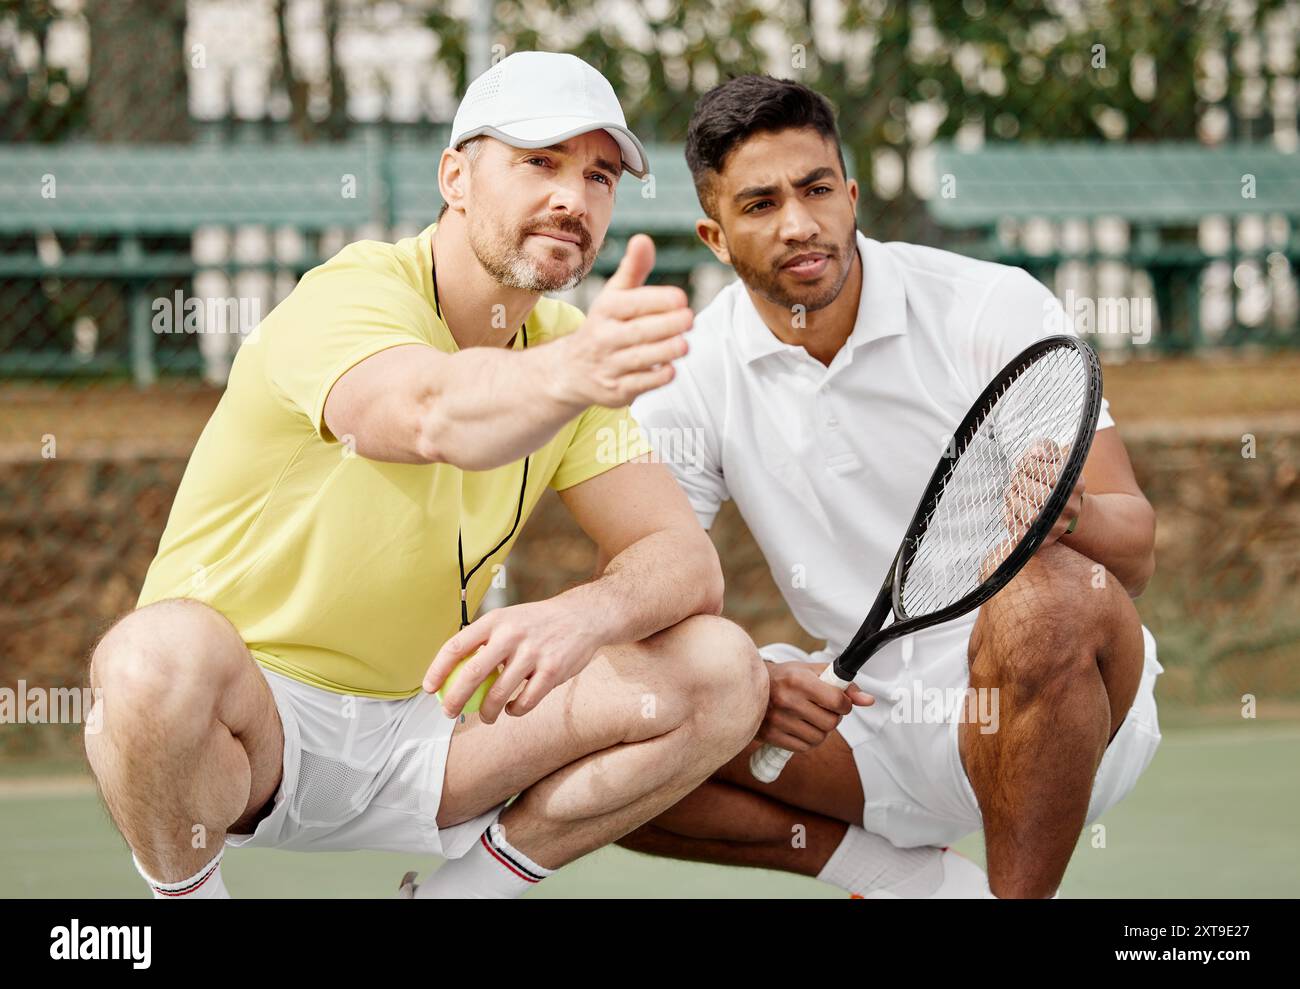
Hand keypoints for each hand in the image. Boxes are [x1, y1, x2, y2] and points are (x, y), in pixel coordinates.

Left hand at [423, 598, 601, 722]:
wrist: (583, 616)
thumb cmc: (538, 622)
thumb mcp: (509, 618)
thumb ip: (485, 640)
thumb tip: (453, 671)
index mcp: (496, 620)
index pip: (456, 646)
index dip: (438, 670)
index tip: (429, 688)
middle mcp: (512, 635)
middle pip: (472, 674)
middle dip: (455, 700)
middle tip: (449, 713)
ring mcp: (533, 653)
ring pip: (498, 694)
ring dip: (487, 712)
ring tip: (486, 717)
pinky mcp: (553, 670)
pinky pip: (526, 701)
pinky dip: (515, 710)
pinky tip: (513, 709)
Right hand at [548, 234, 692, 407]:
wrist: (571, 370)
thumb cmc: (605, 325)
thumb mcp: (614, 296)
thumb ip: (633, 270)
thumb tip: (644, 239)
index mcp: (605, 310)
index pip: (631, 303)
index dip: (657, 300)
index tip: (681, 297)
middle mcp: (603, 338)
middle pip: (638, 332)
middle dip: (666, 325)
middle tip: (689, 319)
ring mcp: (608, 366)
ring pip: (639, 358)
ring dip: (664, 351)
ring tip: (684, 344)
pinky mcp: (616, 391)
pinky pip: (639, 384)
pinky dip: (656, 376)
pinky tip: (671, 367)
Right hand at [758, 661, 873, 751]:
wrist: (749, 686)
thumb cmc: (786, 677)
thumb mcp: (813, 672)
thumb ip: (843, 684)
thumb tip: (869, 701)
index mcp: (798, 680)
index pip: (837, 700)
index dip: (845, 704)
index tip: (840, 703)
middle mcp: (787, 700)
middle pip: (831, 722)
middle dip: (833, 717)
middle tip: (822, 709)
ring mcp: (778, 719)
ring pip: (819, 738)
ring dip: (820, 730)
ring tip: (810, 718)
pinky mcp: (771, 735)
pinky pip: (804, 747)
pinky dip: (807, 740)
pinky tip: (799, 727)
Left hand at [1003, 439, 1082, 546]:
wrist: (1060, 507)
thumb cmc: (1050, 477)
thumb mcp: (1050, 456)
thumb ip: (1043, 448)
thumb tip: (1037, 454)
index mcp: (1076, 485)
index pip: (1052, 474)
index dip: (1031, 465)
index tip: (1025, 462)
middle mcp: (1070, 508)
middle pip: (1040, 495)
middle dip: (1020, 481)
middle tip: (1016, 476)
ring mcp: (1057, 527)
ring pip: (1029, 515)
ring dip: (1013, 499)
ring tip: (1012, 491)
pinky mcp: (1042, 541)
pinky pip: (1019, 531)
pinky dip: (1010, 516)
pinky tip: (1012, 506)